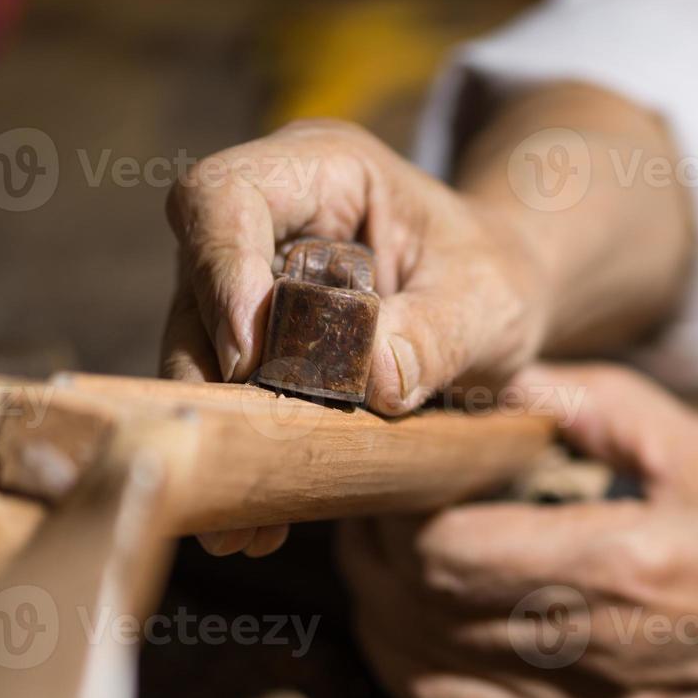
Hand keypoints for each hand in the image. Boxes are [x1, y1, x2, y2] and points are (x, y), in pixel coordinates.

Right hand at [160, 119, 553, 556]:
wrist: (498, 305)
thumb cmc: (497, 278)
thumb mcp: (491, 300)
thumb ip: (436, 333)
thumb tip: (371, 382)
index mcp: (324, 171)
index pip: (229, 196)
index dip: (220, 267)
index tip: (247, 354)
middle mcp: (270, 220)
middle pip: (198, 283)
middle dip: (211, 375)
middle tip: (240, 457)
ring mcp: (252, 283)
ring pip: (199, 349)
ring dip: (220, 431)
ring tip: (245, 522)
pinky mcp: (254, 344)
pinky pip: (228, 397)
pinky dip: (244, 456)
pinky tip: (258, 526)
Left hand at [338, 365, 697, 697]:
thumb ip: (597, 405)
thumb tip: (503, 380)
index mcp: (625, 569)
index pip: (443, 552)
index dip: (395, 510)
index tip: (398, 470)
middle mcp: (600, 665)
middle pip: (418, 624)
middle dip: (376, 563)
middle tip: (381, 513)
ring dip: (390, 634)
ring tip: (397, 578)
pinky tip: (440, 659)